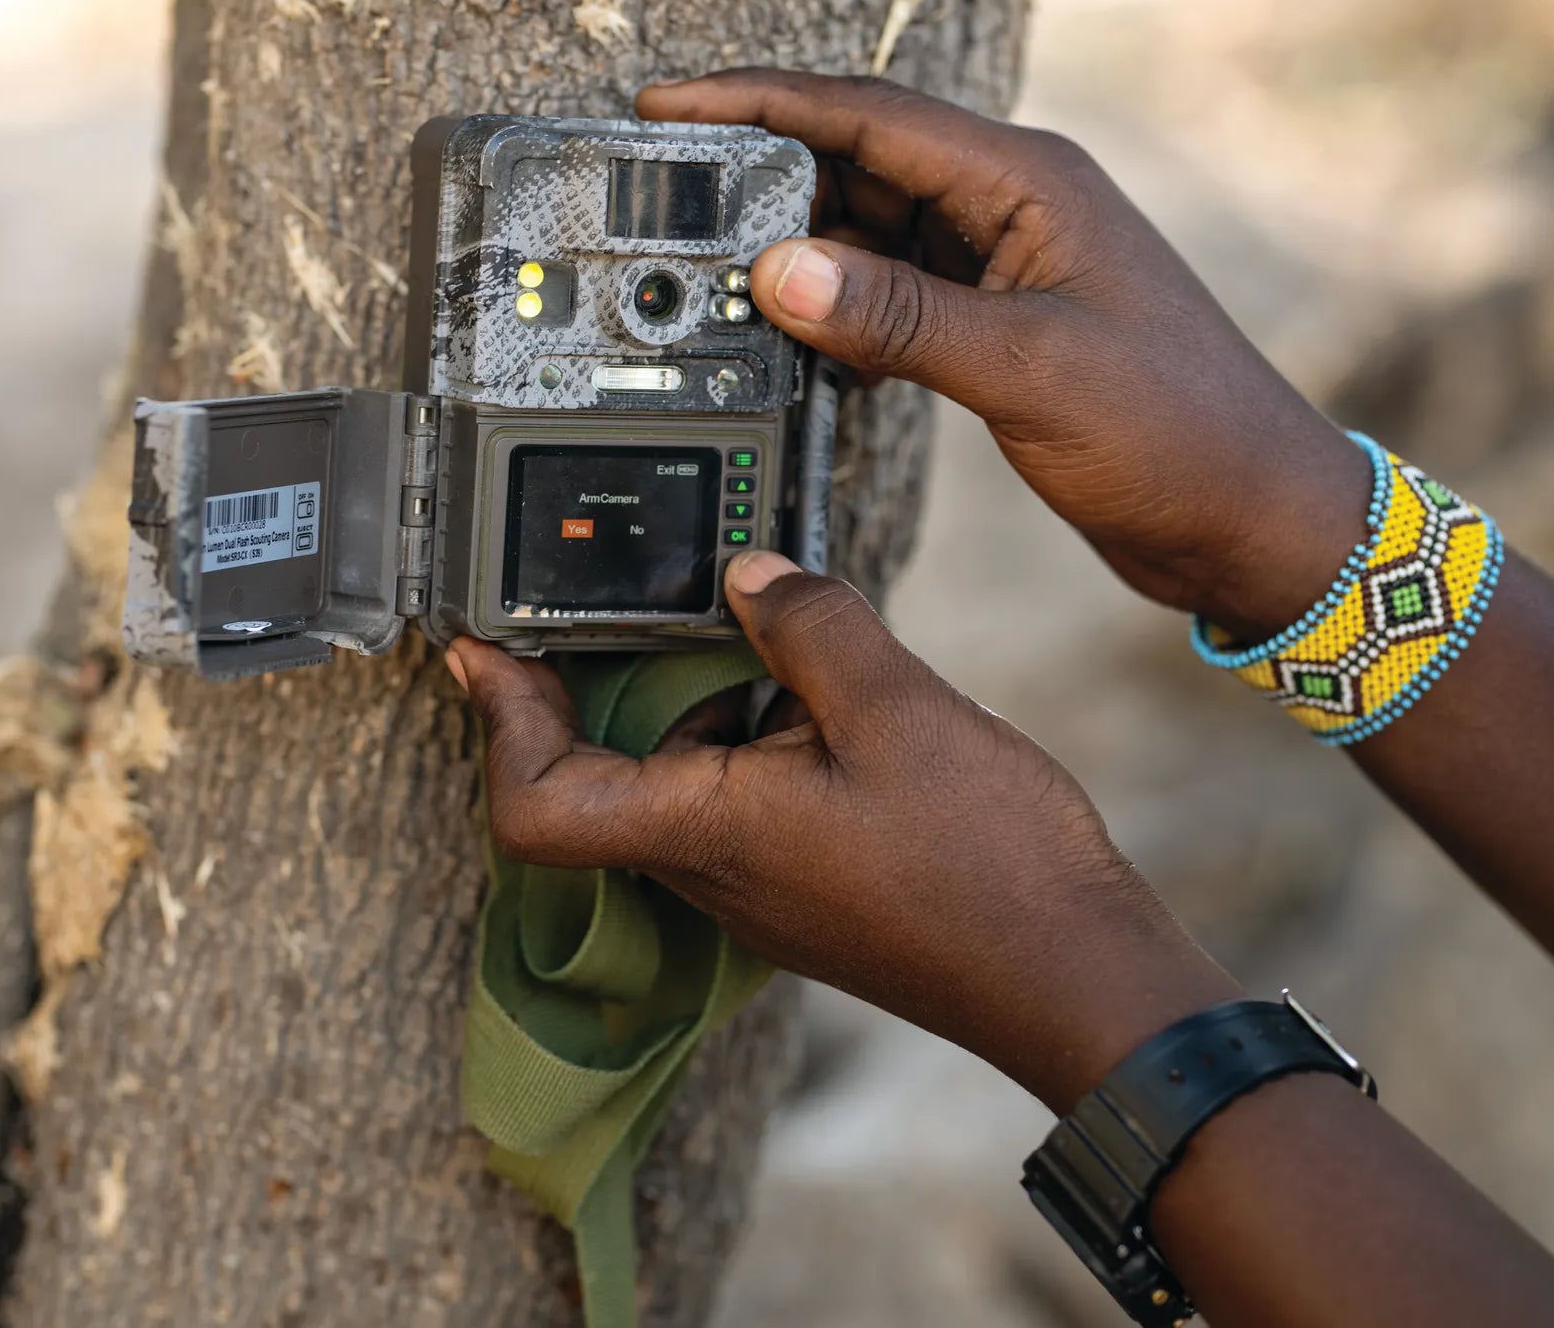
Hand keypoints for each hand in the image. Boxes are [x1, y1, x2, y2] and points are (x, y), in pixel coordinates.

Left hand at [448, 552, 1239, 1113]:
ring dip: (685, 693)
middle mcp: (712, 868)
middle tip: (619, 587)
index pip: (539, 802)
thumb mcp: (897, 713)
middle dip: (598, 675)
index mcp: (705, 832)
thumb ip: (809, 629)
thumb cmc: (989, 871)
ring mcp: (756, 880)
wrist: (1074, 979)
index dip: (498, 721)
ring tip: (733, 611)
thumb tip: (746, 576)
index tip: (479, 646)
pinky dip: (743, 726)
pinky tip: (805, 673)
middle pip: (597, 774)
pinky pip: (733, 793)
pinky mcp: (802, 877)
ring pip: (672, 778)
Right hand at [637, 70, 1372, 639]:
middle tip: (672, 203)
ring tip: (719, 282)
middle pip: (860, 164)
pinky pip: (897, 296)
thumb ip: (901, 318)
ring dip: (802, 255)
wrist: (1251, 516)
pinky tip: (806, 347)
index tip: (668, 108)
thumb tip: (780, 271)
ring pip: (873, 234)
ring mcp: (1008, 267)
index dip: (759, 104)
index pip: (868, 119)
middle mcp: (1014, 209)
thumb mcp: (1028, 371)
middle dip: (764, 178)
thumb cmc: (1177, 432)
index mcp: (1029, 184)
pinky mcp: (1003, 327)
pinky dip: (844, 314)